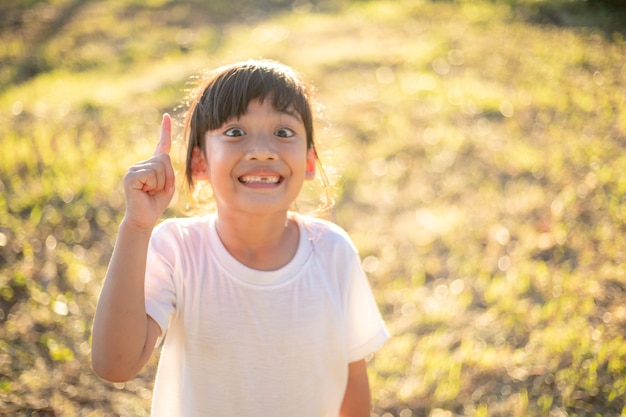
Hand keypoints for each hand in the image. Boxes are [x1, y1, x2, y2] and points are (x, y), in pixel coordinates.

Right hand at [122, 113, 175, 229]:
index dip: (165, 130)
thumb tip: (164, 156)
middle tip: (159, 190)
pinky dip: (154, 185)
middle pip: (165, 158)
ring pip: (160, 166)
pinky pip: (152, 174)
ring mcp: (134, 169)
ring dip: (162, 183)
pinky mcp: (130, 176)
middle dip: (168, 177)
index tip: (166, 116)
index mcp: (152, 165)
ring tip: (151, 192)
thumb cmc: (156, 203)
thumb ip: (168, 170)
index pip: (161, 145)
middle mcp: (141, 164)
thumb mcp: (168, 185)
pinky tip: (145, 192)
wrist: (144, 219)